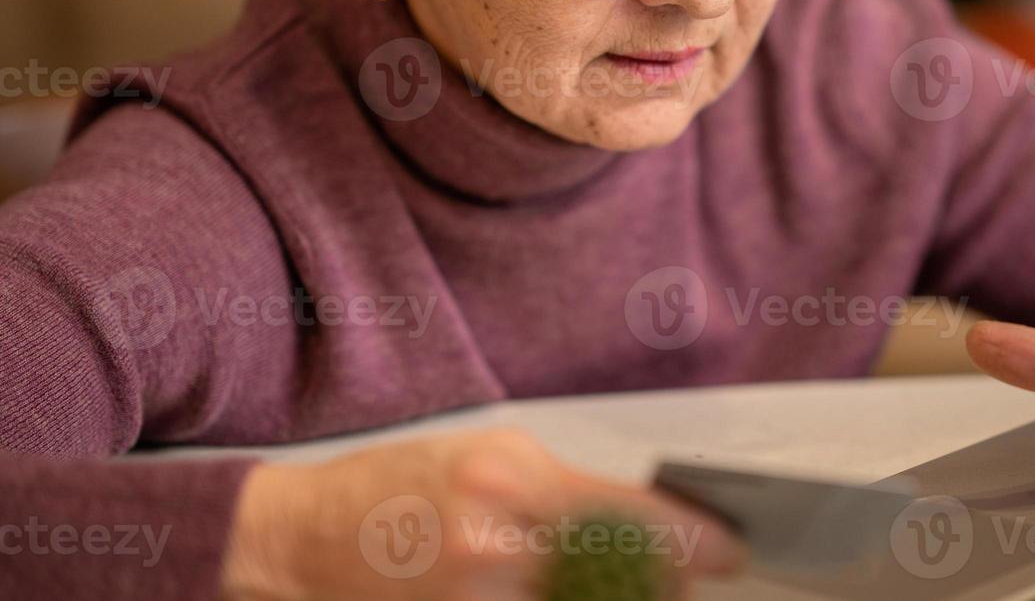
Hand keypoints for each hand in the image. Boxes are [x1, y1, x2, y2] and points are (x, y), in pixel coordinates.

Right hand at [219, 427, 746, 600]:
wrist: (300, 543)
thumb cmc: (398, 485)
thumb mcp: (487, 453)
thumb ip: (565, 487)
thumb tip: (641, 517)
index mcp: (506, 485)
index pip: (626, 515)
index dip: (691, 539)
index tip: (730, 549)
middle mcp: (493, 551)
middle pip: (615, 581)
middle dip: (661, 582)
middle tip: (684, 575)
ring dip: (621, 598)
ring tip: (642, 584)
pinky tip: (580, 595)